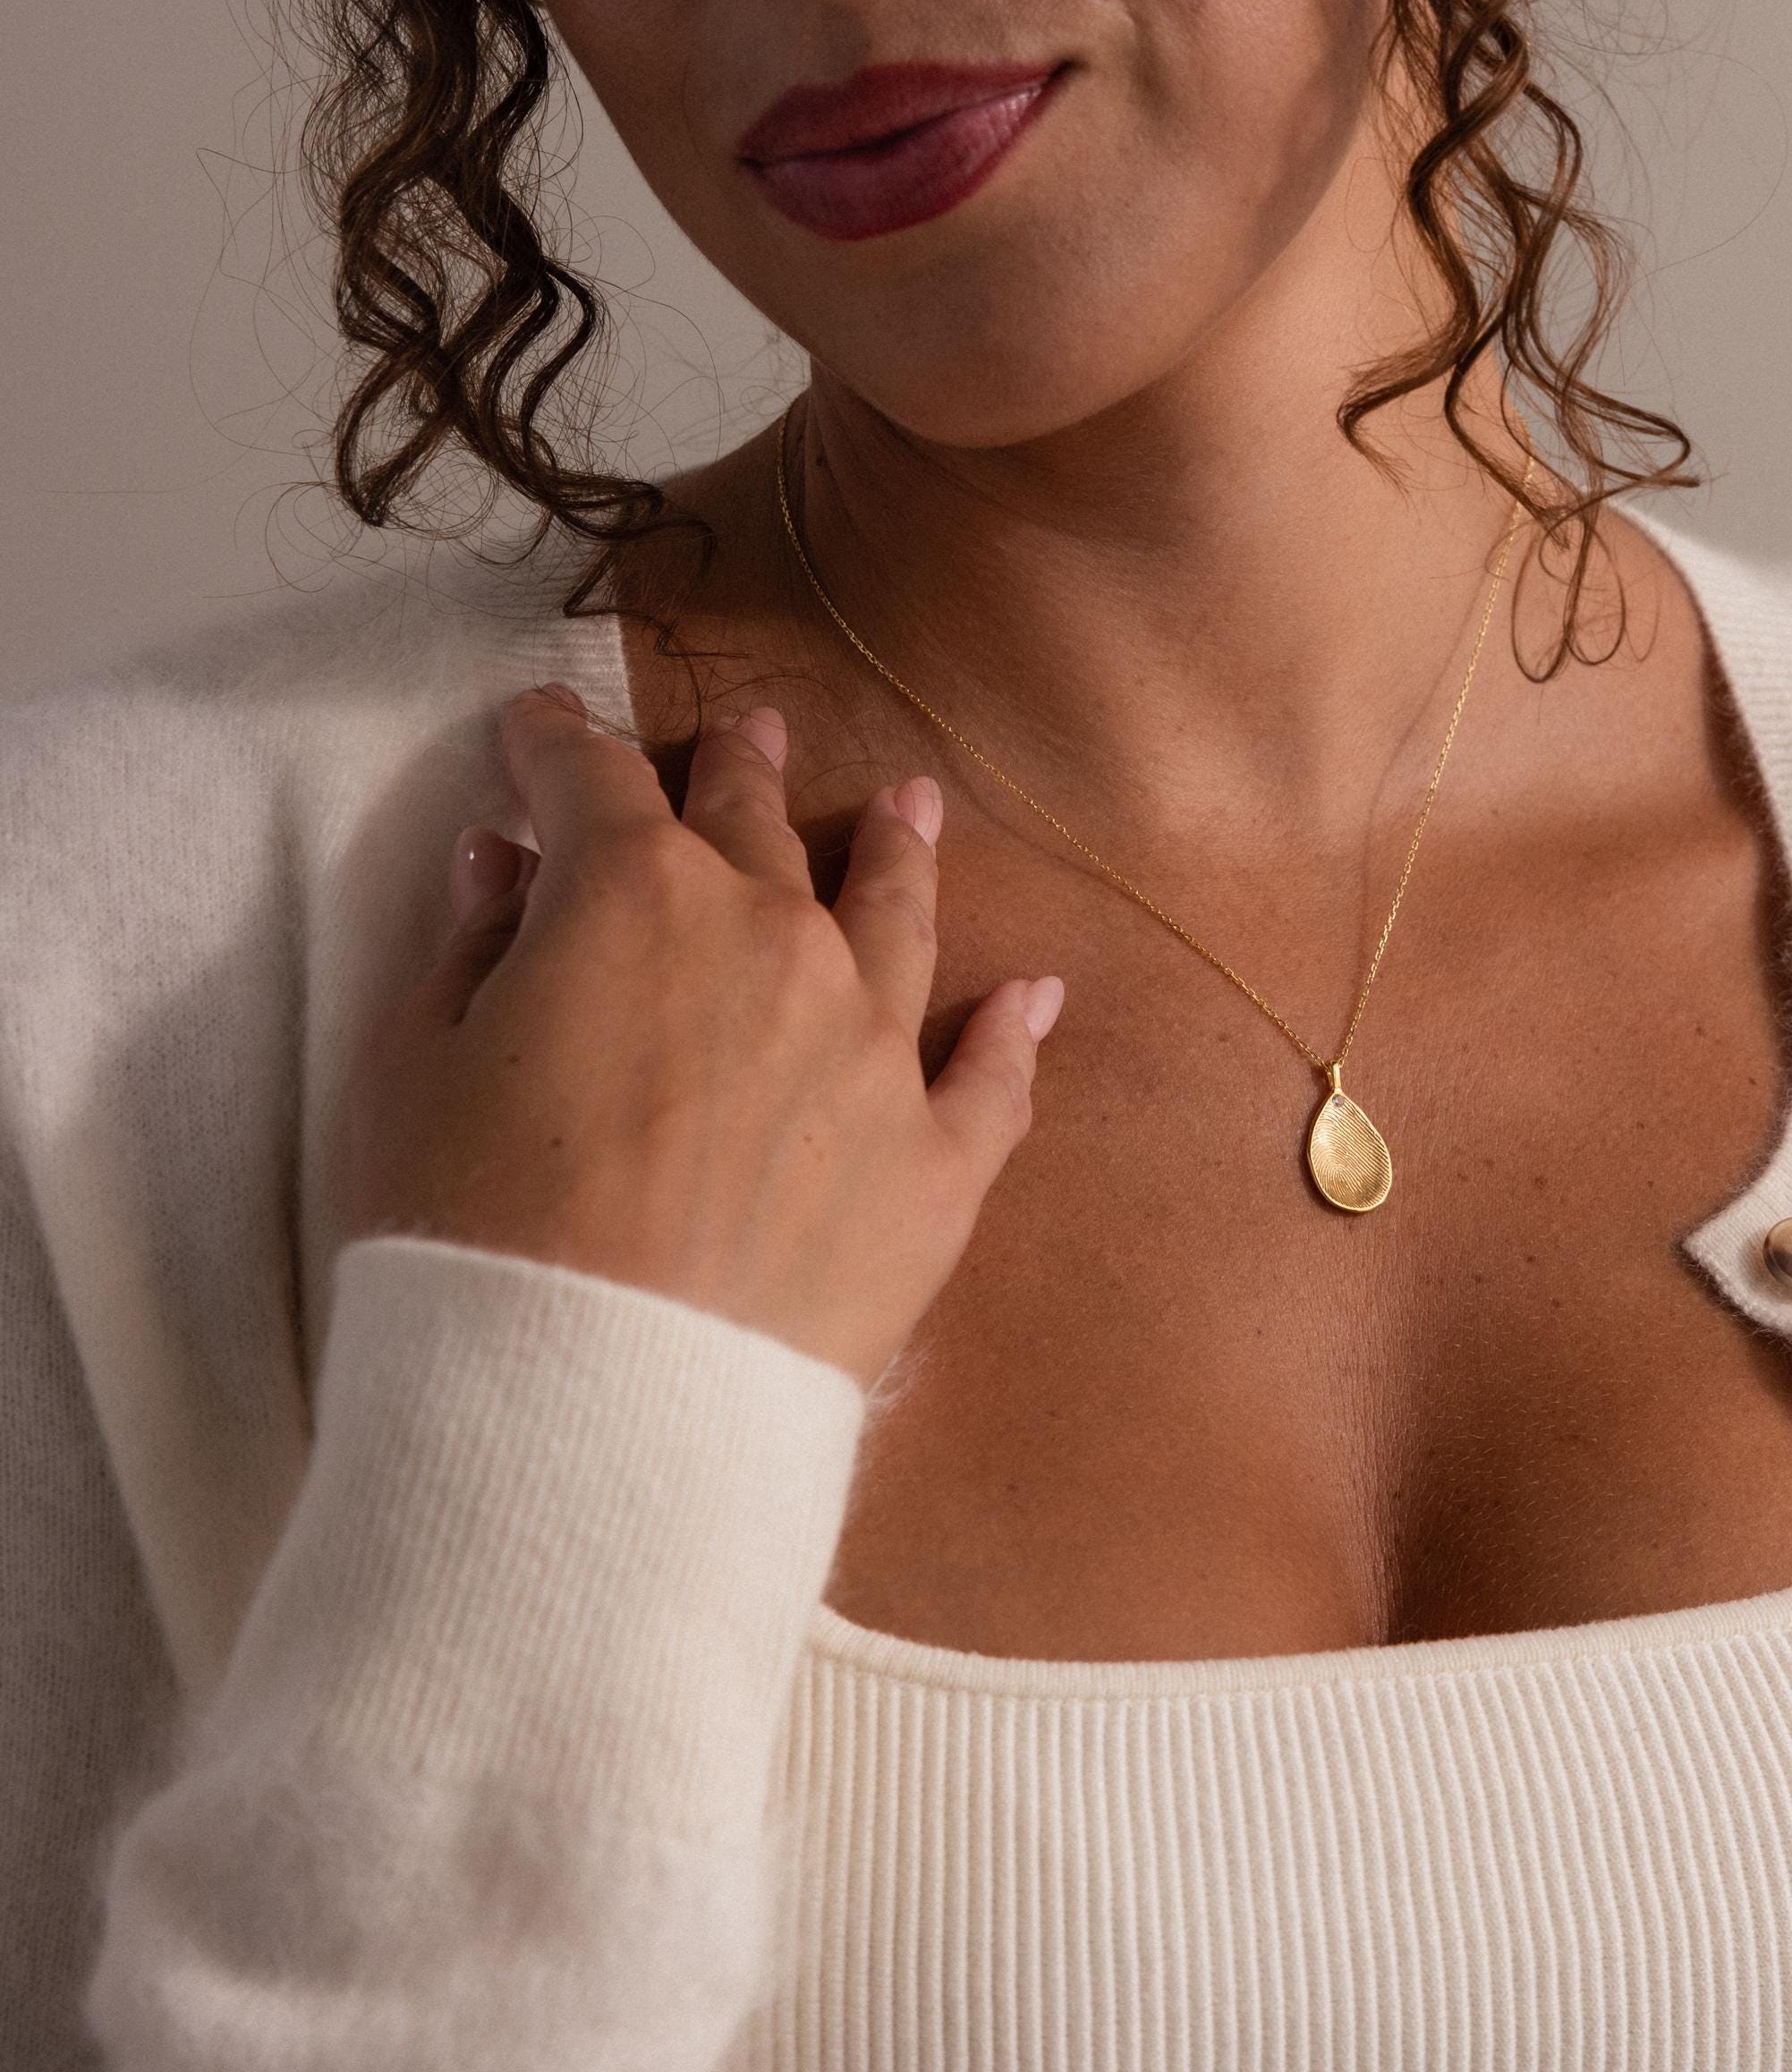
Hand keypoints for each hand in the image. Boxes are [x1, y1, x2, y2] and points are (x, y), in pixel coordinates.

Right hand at [332, 684, 1059, 1390]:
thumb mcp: (414, 1072)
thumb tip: (506, 862)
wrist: (599, 1404)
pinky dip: (1014, 1033)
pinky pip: (991, 1079)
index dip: (555, 748)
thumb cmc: (470, 1235)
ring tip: (911, 804)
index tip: (539, 730)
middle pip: (753, 830)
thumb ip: (471, 948)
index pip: (589, 786)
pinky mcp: (937, 1158)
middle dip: (739, 773)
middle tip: (750, 729)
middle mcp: (775, 940)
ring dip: (898, 851)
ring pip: (894, 916)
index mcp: (635, 898)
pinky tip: (1035, 997)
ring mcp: (872, 1045)